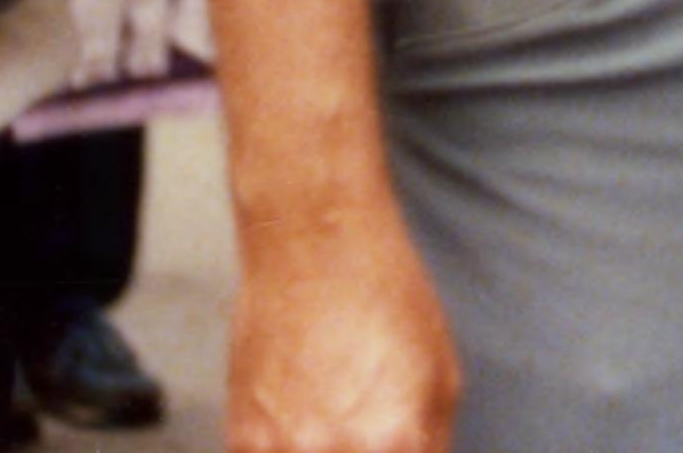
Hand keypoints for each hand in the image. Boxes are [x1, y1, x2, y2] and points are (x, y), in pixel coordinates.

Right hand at [221, 202, 467, 452]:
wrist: (313, 251)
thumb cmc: (387, 301)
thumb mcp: (441, 375)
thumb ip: (430, 443)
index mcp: (398, 441)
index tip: (399, 451)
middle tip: (369, 440)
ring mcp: (281, 452)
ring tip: (333, 428)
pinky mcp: (241, 444)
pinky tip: (302, 430)